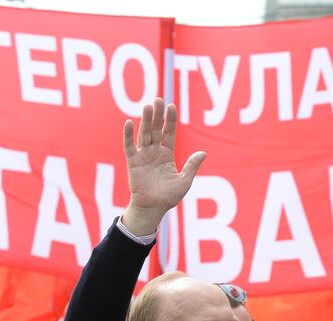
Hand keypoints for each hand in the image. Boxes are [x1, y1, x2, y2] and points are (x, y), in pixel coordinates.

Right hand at [120, 99, 205, 236]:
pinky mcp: (133, 162)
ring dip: (145, 120)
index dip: (170, 120)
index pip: (169, 132)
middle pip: (155, 129)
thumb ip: (192, 166)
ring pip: (144, 134)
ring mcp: (143, 156)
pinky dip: (128, 135)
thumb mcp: (184, 181)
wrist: (152, 209)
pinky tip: (129, 122)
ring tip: (148, 106)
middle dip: (157, 115)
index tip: (172, 106)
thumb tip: (204, 153)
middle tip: (158, 100)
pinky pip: (129, 146)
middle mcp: (154, 152)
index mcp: (167, 154)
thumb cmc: (168, 197)